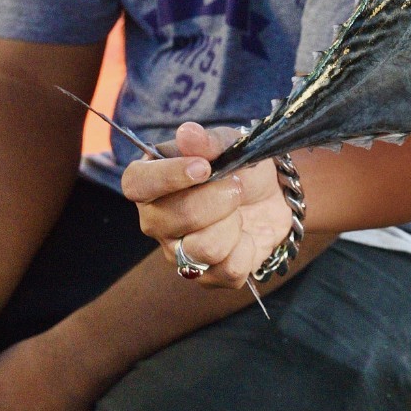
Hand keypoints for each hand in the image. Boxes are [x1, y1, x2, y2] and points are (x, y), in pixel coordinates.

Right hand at [122, 121, 290, 290]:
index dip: (167, 177)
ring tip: (240, 213)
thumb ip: (209, 141)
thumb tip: (188, 133)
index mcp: (151, 183)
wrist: (273, 197)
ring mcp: (178, 253)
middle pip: (172, 219)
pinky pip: (226, 272)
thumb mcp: (231, 145)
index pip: (136, 184)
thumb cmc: (239, 168)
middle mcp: (156, 221)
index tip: (203, 167)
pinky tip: (247, 236)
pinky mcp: (207, 277)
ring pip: (201, 250)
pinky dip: (248, 250)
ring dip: (233, 226)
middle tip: (236, 186)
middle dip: (215, 200)